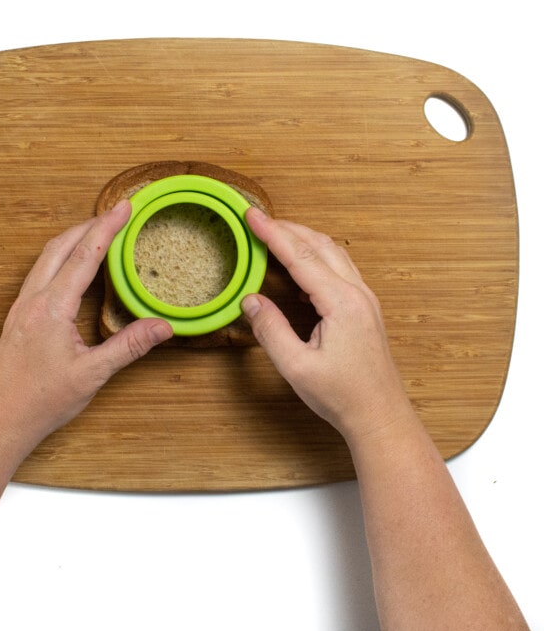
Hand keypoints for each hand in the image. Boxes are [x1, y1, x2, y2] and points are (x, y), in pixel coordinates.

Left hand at [0, 201, 172, 446]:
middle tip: (117, 213)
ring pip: (47, 257)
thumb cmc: (39, 401)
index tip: (125, 206)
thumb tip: (163, 327)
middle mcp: (33, 299)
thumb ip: (128, 346)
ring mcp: (21, 306)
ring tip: (99, 232)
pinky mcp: (18, 316)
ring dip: (73, 238)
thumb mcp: (91, 375)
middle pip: (61, 245)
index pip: (85, 255)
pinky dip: (61, 257)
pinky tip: (73, 267)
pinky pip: (40, 272)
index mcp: (51, 307)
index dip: (107, 227)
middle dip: (90, 224)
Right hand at [241, 208, 408, 440]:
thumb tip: (250, 300)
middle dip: (287, 228)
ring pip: (333, 253)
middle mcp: (357, 293)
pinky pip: (339, 269)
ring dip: (304, 239)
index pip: (300, 256)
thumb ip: (270, 329)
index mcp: (341, 302)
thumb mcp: (296, 367)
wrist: (380, 415)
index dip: (272, 234)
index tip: (252, 215)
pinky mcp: (364, 308)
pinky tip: (300, 268)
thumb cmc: (342, 395)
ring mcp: (364, 299)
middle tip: (259, 220)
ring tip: (276, 235)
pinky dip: (316, 257)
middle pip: (319, 245)